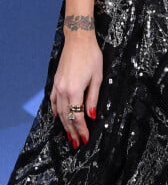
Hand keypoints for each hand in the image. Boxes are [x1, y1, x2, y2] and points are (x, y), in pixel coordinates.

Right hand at [50, 30, 102, 148]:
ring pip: (58, 111)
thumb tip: (91, 116)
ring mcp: (57, 86)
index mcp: (75, 91)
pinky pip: (53, 101)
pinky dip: (55, 111)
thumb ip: (93, 98)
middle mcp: (63, 91)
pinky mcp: (55, 82)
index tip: (85, 140)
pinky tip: (57, 117)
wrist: (78, 40)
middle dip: (72, 131)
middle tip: (77, 143)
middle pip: (66, 117)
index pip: (77, 116)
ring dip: (64, 124)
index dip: (82, 129)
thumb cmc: (91, 56)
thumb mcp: (97, 77)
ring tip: (69, 135)